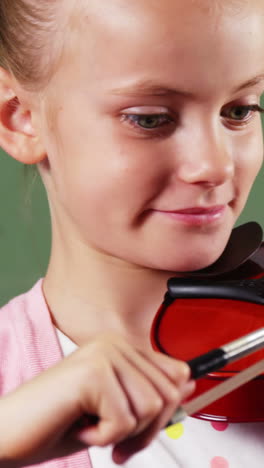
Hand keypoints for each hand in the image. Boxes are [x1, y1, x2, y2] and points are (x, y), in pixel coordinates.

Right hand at [0, 333, 194, 466]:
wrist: (10, 431)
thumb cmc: (58, 422)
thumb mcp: (115, 410)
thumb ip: (149, 394)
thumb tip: (188, 384)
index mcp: (120, 347)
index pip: (176, 373)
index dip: (167, 408)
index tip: (144, 424)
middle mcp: (114, 344)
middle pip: (168, 394)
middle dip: (144, 429)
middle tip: (112, 434)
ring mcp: (103, 354)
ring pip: (151, 408)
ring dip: (122, 433)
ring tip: (91, 424)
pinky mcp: (92, 373)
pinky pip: (124, 420)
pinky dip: (104, 437)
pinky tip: (79, 425)